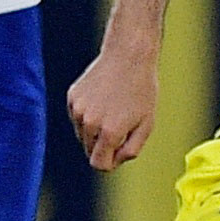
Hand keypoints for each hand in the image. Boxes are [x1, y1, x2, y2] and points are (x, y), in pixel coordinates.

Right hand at [68, 44, 156, 171]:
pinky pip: (78, 118)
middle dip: (104, 146)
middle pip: (90, 151)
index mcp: (110, 133)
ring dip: (95, 130)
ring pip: (83, 135)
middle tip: (121, 126)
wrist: (128, 56)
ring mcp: (78, 110)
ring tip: (113, 109)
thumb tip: (114, 162)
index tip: (120, 151)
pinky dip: (89, 115)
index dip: (111, 162)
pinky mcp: (72, 98)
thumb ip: (131, 150)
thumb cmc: (142, 90)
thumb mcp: (147, 124)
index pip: (99, 164)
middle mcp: (90, 123)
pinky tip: (103, 98)